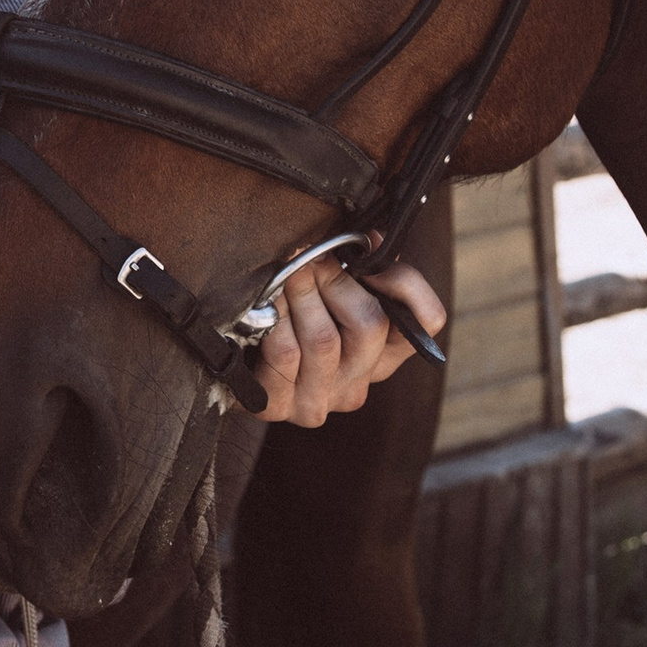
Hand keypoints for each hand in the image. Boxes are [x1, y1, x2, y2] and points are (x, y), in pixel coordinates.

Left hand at [252, 256, 444, 425]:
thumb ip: (353, 265)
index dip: (406, 286)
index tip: (373, 263)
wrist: (221, 350)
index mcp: (378, 353)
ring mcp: (318, 401)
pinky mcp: (277, 407)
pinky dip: (273, 322)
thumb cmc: (280, 309)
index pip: (425, 322)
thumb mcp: (323, 284)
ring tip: (283, 280)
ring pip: (324, 340)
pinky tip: (264, 313)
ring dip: (299, 297)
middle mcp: (356, 383)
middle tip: (307, 261)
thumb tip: (368, 239)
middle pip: (370, 324)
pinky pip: (285, 354)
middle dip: (333, 280)